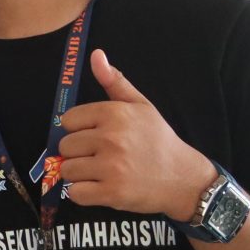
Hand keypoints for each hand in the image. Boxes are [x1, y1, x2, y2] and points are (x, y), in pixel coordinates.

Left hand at [54, 52, 217, 220]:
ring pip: (67, 170)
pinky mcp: (112, 193)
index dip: (78, 130)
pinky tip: (100, 189)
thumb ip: (115, 82)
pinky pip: (75, 193)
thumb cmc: (159, 140)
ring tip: (100, 173)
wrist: (184, 178)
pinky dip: (84, 194)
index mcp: (114, 114)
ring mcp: (111, 167)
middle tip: (99, 157)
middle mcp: (111, 138)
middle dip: (78, 153)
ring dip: (79, 175)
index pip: (68, 120)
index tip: (94, 136)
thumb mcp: (141, 106)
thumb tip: (96, 55)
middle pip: (65, 146)